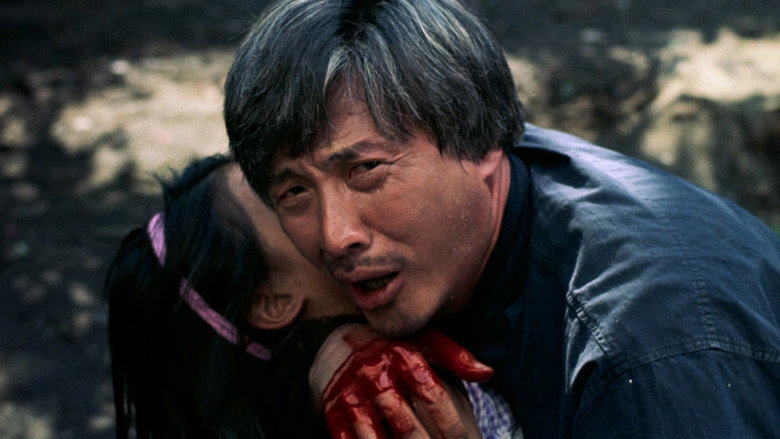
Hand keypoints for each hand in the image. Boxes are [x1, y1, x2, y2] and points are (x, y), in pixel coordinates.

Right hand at [309, 324, 492, 437]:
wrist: (335, 341)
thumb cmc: (391, 346)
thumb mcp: (423, 343)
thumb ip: (455, 357)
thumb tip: (488, 373)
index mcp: (402, 355)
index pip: (431, 393)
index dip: (450, 421)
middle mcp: (375, 373)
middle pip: (404, 420)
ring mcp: (351, 393)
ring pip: (373, 435)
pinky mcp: (333, 409)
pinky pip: (345, 438)